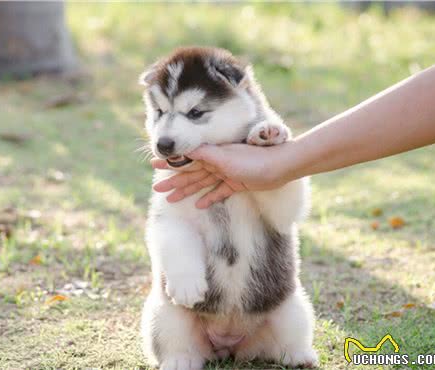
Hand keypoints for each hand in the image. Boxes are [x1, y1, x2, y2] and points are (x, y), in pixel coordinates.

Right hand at [151, 143, 291, 208]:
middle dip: (174, 181)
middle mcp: (217, 163)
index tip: (154, 163)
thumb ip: (204, 153)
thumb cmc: (253, 160)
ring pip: (201, 184)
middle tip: (157, 189)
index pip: (186, 159)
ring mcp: (226, 174)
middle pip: (190, 174)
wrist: (280, 167)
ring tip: (171, 200)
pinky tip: (199, 205)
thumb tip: (183, 148)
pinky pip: (218, 192)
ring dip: (186, 191)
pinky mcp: (236, 184)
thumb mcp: (224, 157)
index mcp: (212, 154)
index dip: (171, 162)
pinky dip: (208, 198)